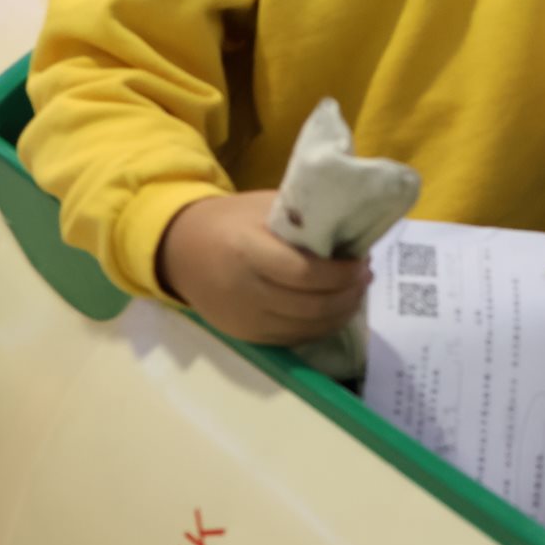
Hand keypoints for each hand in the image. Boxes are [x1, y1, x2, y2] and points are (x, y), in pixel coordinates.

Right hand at [156, 191, 371, 346]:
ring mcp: (243, 320)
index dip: (340, 274)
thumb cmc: (228, 221)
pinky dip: (319, 327)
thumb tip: (352, 231)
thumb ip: (303, 219)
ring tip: (355, 292)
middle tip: (366, 277)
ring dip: (339, 314)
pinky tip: (333, 310)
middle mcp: (244, 292)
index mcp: (248, 253)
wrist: (178, 250)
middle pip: (310, 307)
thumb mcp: (263, 206)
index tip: (362, 263)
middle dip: (347, 295)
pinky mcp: (244, 336)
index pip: (304, 274)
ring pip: (305, 328)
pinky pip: (292, 339)